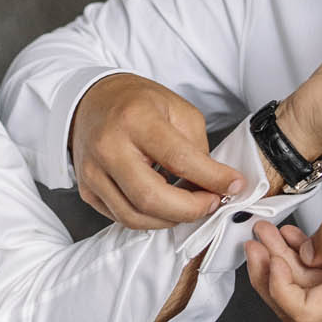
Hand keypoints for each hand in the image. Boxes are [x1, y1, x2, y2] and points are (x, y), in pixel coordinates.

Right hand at [69, 73, 246, 228]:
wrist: (92, 101)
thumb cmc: (136, 103)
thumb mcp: (176, 109)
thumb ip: (196, 148)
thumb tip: (213, 184)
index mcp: (135, 119)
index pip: (178, 159)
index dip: (213, 178)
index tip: (235, 185)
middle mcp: (108, 147)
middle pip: (151, 198)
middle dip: (190, 210)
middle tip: (211, 202)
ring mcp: (92, 172)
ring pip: (134, 217)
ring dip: (170, 219)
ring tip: (189, 205)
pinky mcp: (86, 189)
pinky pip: (121, 217)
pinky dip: (149, 218)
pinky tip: (163, 204)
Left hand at [242, 186, 321, 321]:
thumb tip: (305, 253)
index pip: (303, 313)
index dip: (275, 288)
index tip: (268, 254)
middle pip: (299, 306)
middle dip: (269, 271)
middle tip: (257, 235)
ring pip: (312, 295)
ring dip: (284, 266)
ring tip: (270, 232)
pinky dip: (307, 265)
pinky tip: (297, 240)